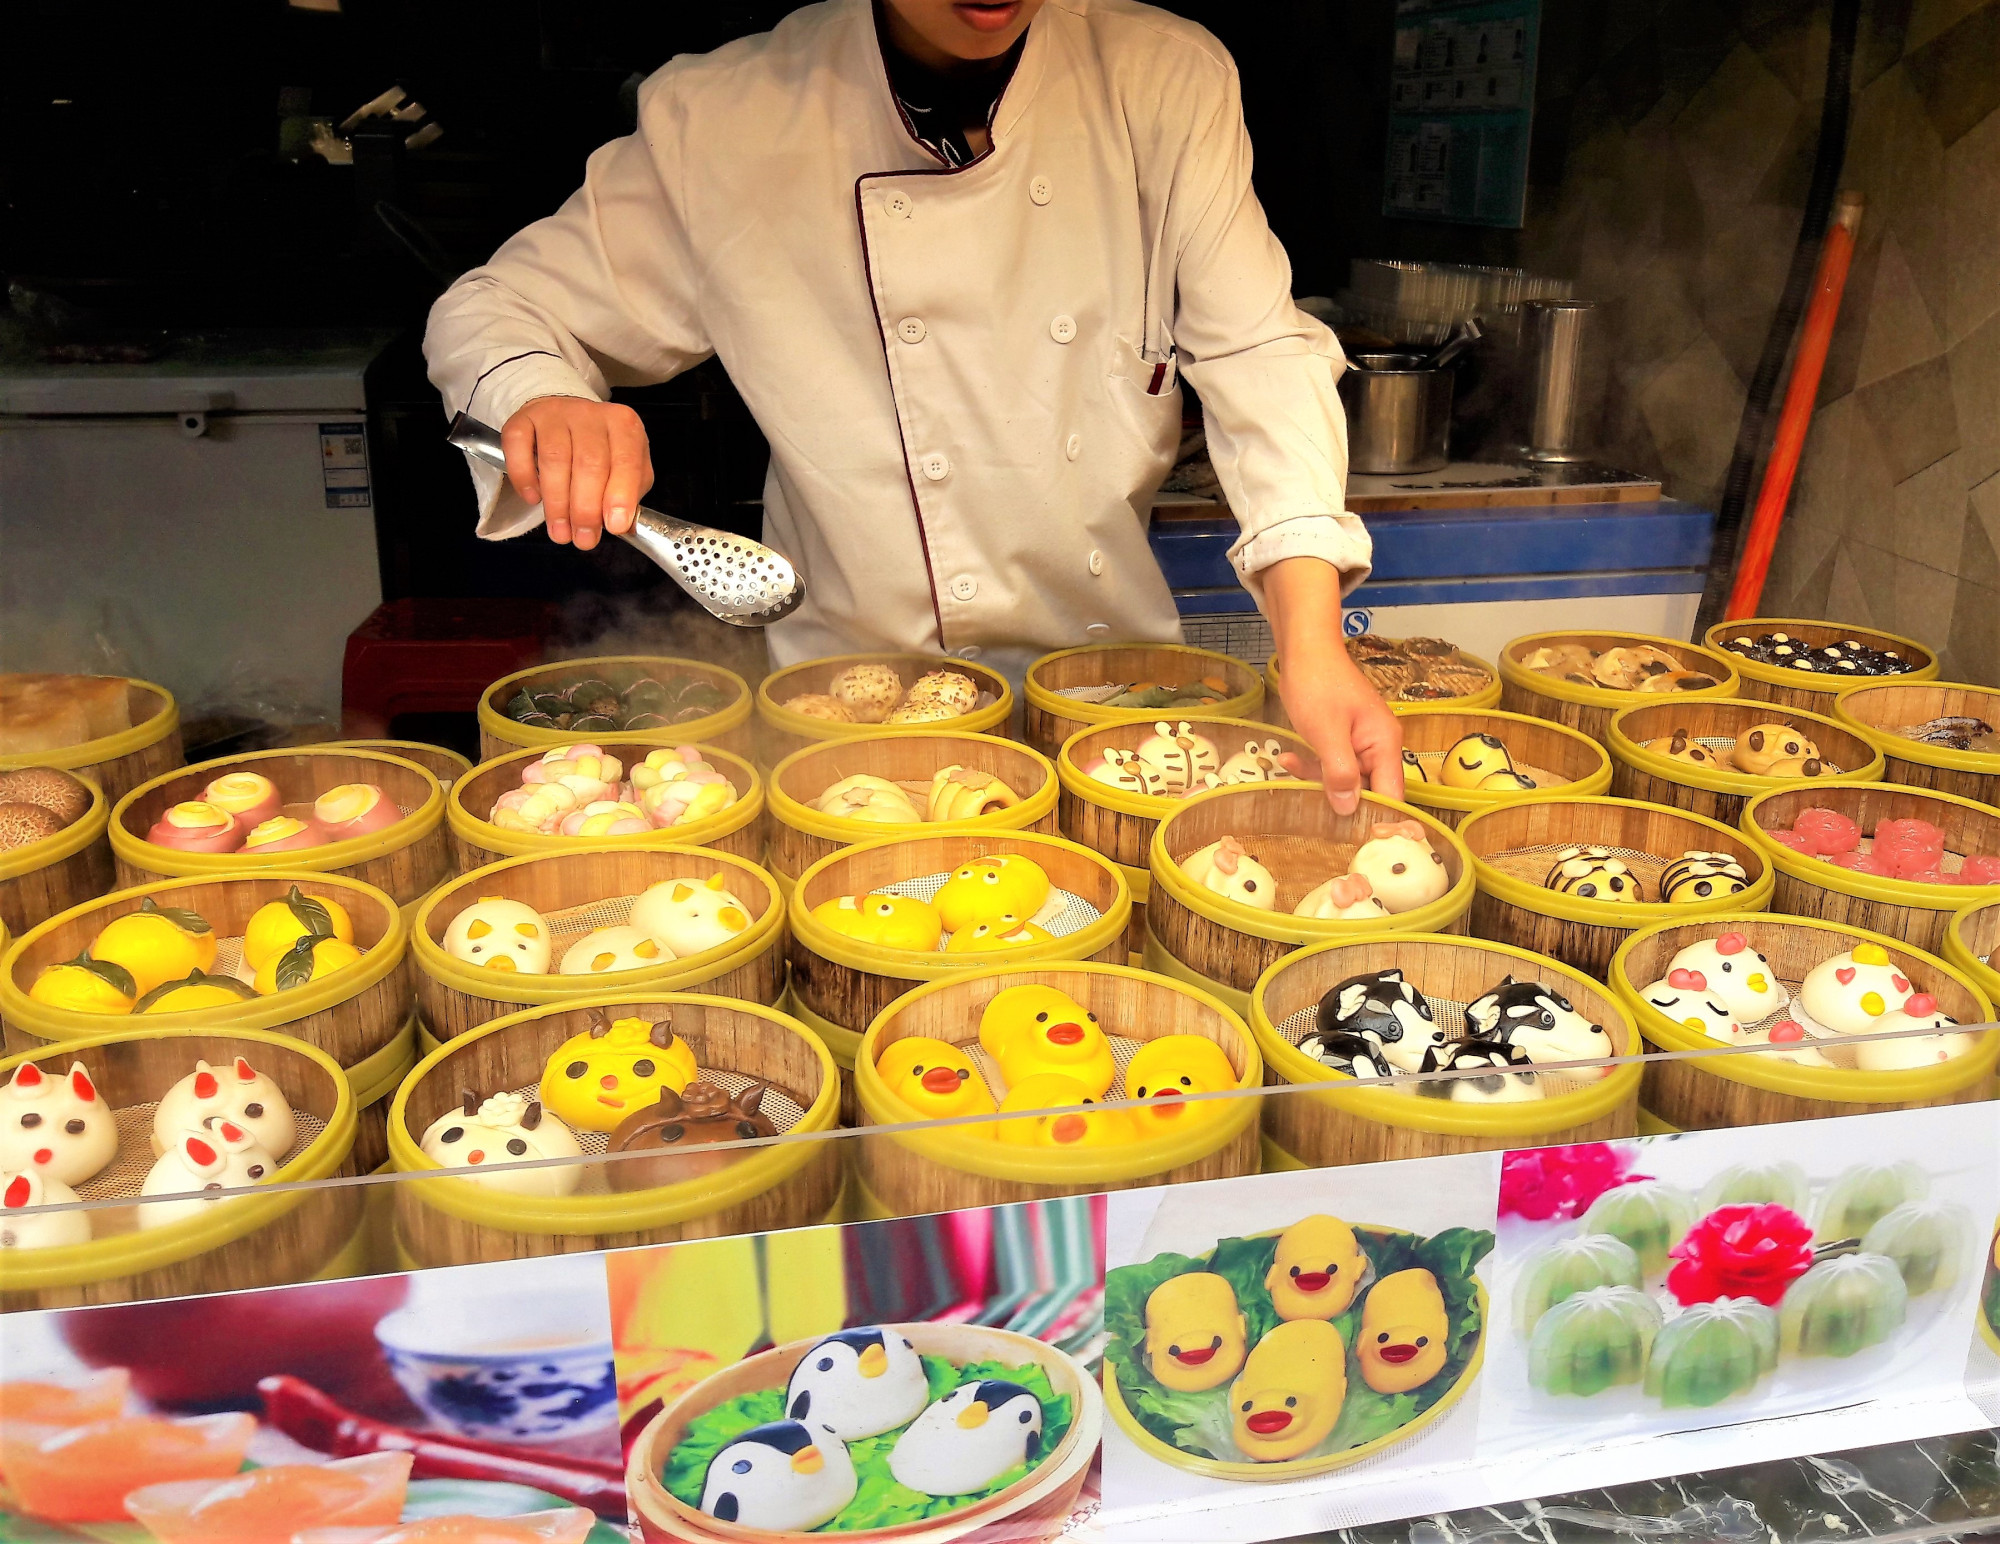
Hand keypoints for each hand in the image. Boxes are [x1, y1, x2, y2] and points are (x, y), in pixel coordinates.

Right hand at [500, 397, 653, 549]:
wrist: (567, 420)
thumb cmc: (602, 452)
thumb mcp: (628, 472)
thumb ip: (630, 497)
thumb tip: (622, 526)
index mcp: (624, 426)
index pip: (627, 461)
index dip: (620, 496)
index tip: (614, 526)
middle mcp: (591, 414)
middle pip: (589, 463)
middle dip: (585, 509)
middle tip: (583, 539)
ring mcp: (556, 413)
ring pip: (554, 458)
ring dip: (557, 502)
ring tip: (560, 531)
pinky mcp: (525, 418)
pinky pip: (519, 445)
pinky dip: (523, 476)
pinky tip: (533, 498)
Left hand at [1279, 647, 1404, 813]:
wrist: (1304, 648)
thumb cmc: (1317, 685)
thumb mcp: (1326, 732)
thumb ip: (1340, 772)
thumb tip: (1350, 810)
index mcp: (1384, 744)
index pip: (1390, 795)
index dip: (1373, 817)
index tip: (1349, 837)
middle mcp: (1379, 745)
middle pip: (1367, 789)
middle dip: (1338, 797)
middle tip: (1306, 802)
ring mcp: (1361, 740)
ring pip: (1346, 778)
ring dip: (1317, 778)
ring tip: (1289, 767)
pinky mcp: (1343, 737)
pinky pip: (1333, 762)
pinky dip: (1312, 764)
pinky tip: (1288, 760)